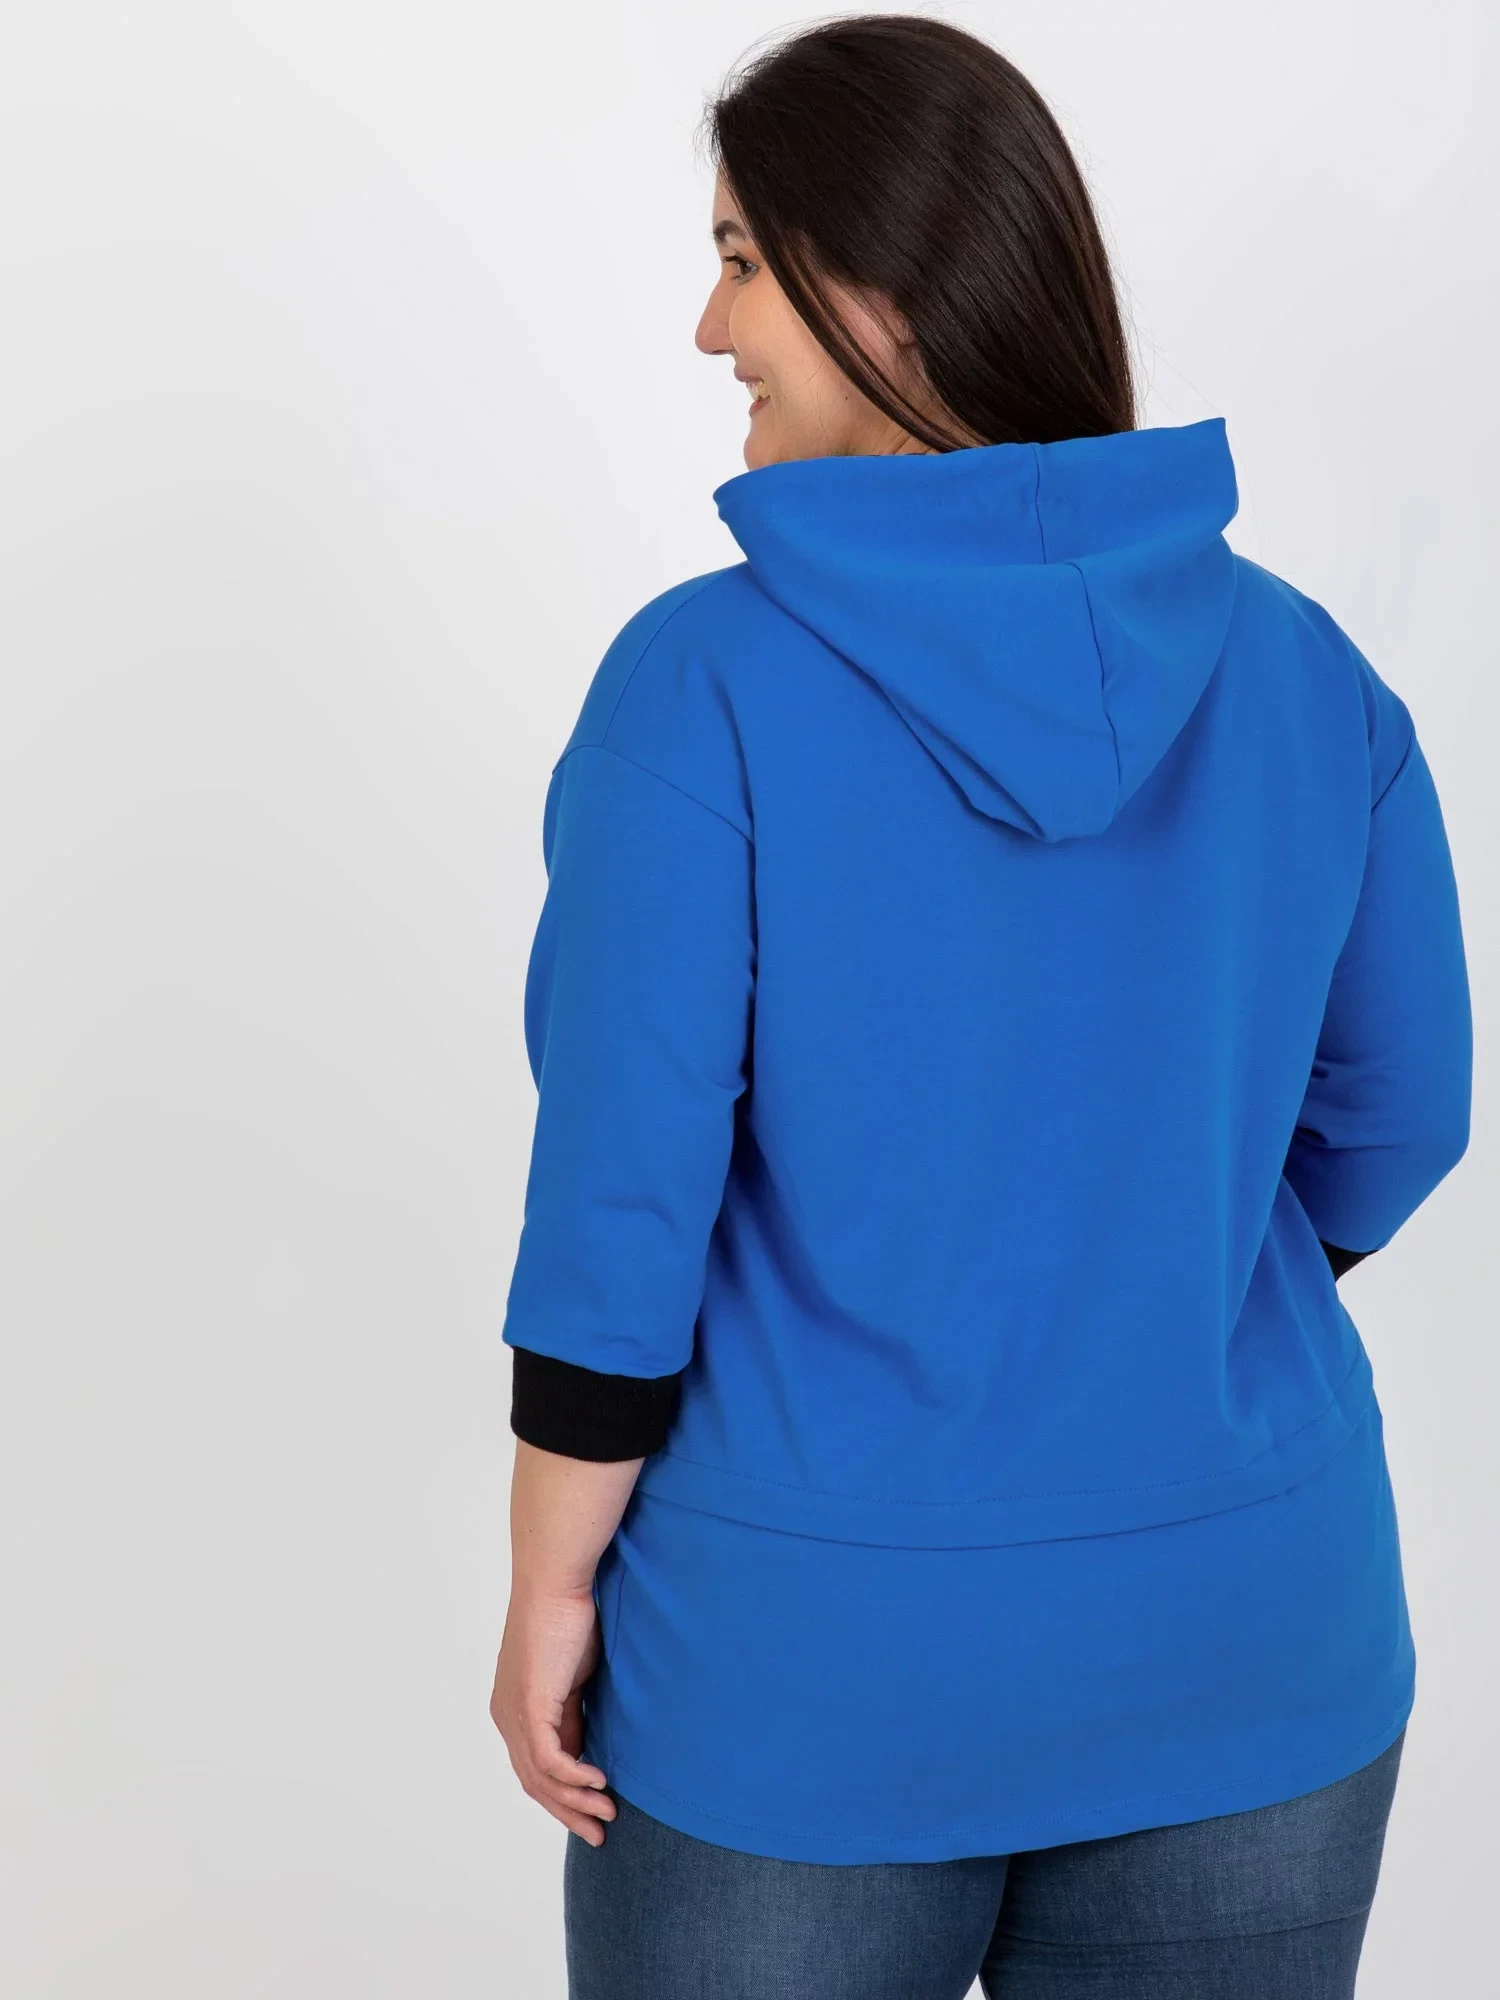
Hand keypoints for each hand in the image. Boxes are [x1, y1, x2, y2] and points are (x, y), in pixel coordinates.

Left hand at [490, 1584, 618, 1845]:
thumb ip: (576, 1711)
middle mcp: (507, 1716)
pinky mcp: (531, 1705)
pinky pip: (550, 1761)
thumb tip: (592, 1745)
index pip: (536, 1769)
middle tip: (601, 1833)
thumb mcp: (575, 1676)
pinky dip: (575, 1778)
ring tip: (609, 1814)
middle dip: (569, 1812)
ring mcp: (515, 1713)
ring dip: (577, 1802)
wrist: (557, 1580)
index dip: (564, 1796)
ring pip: (542, 1779)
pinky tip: (601, 1784)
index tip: (596, 1811)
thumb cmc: (570, 1616)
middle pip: (535, 1784)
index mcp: (515, 1709)